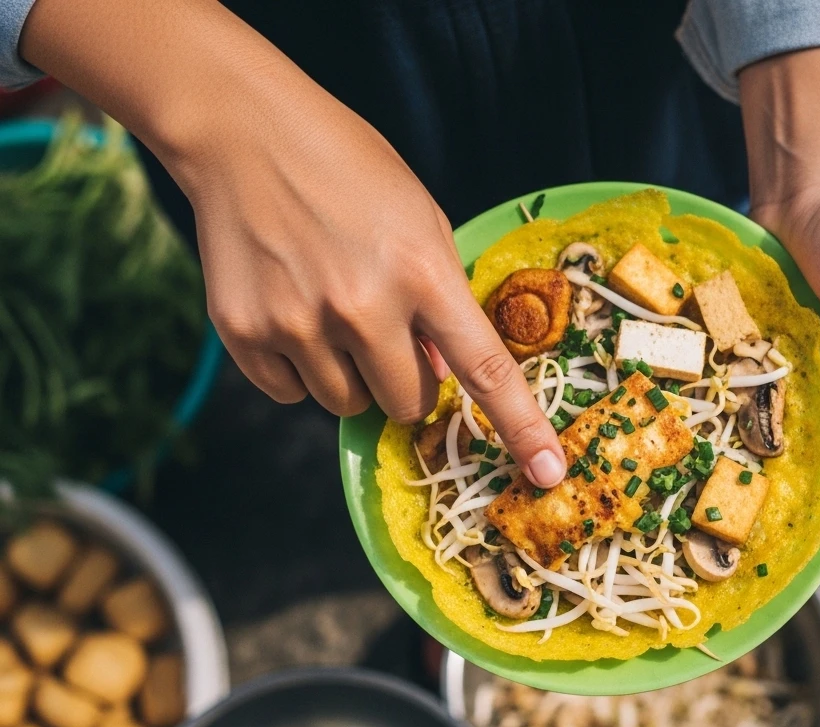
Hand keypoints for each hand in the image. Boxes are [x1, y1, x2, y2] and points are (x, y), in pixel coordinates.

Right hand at [19, 0, 567, 486]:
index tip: (549, 473)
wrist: (243, 134)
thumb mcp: (422, 218)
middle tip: (387, 331)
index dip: (521, 427)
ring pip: (348, 405)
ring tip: (332, 308)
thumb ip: (441, 295)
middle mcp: (362, 307)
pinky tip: (291, 310)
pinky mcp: (244, 333)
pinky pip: (290, 394)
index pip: (485, 369)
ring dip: (351, 374)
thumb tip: (443, 369)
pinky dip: (298, 368)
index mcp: (421, 272)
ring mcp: (298, 324)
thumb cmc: (347, 168)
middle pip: (407, 404)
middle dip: (407, 380)